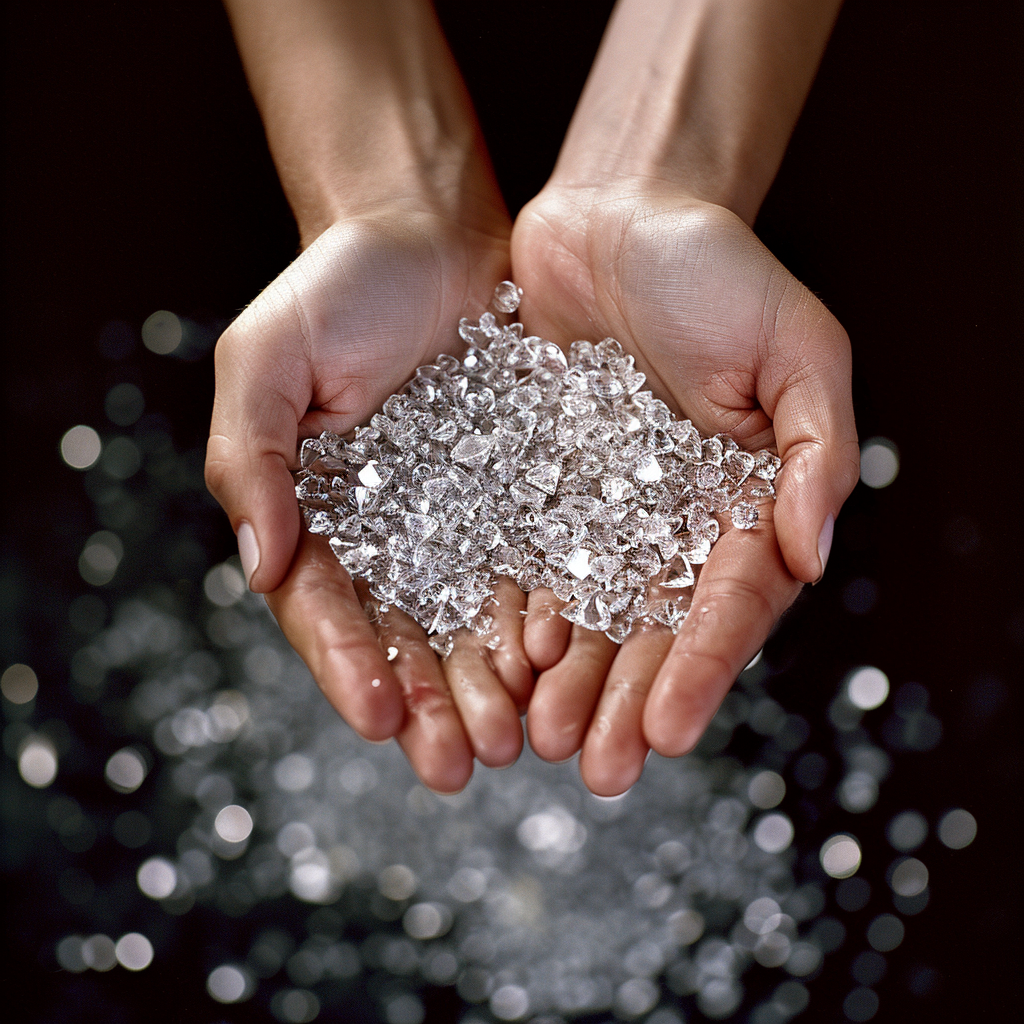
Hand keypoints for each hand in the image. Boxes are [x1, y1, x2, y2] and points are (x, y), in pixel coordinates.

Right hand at [206, 210, 533, 792]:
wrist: (432, 235)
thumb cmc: (338, 290)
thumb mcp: (268, 361)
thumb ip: (253, 458)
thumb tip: (262, 561)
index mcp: (315, 515)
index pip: (327, 610)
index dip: (350, 668)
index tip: (381, 718)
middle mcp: (388, 533)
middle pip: (404, 638)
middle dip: (429, 703)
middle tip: (458, 762)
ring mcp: (457, 520)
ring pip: (470, 621)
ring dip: (488, 685)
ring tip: (513, 738)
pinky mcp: (520, 496)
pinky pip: (530, 567)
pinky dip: (540, 619)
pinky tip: (559, 662)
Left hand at [510, 184, 859, 794]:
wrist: (613, 217)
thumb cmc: (715, 270)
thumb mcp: (794, 348)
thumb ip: (813, 454)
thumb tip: (809, 556)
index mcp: (743, 500)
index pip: (727, 602)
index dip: (700, 668)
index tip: (667, 729)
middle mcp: (672, 519)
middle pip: (653, 629)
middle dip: (627, 700)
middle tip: (597, 767)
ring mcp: (603, 508)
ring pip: (588, 612)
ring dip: (568, 681)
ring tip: (541, 737)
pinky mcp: (539, 485)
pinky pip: (528, 561)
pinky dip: (518, 615)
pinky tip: (501, 661)